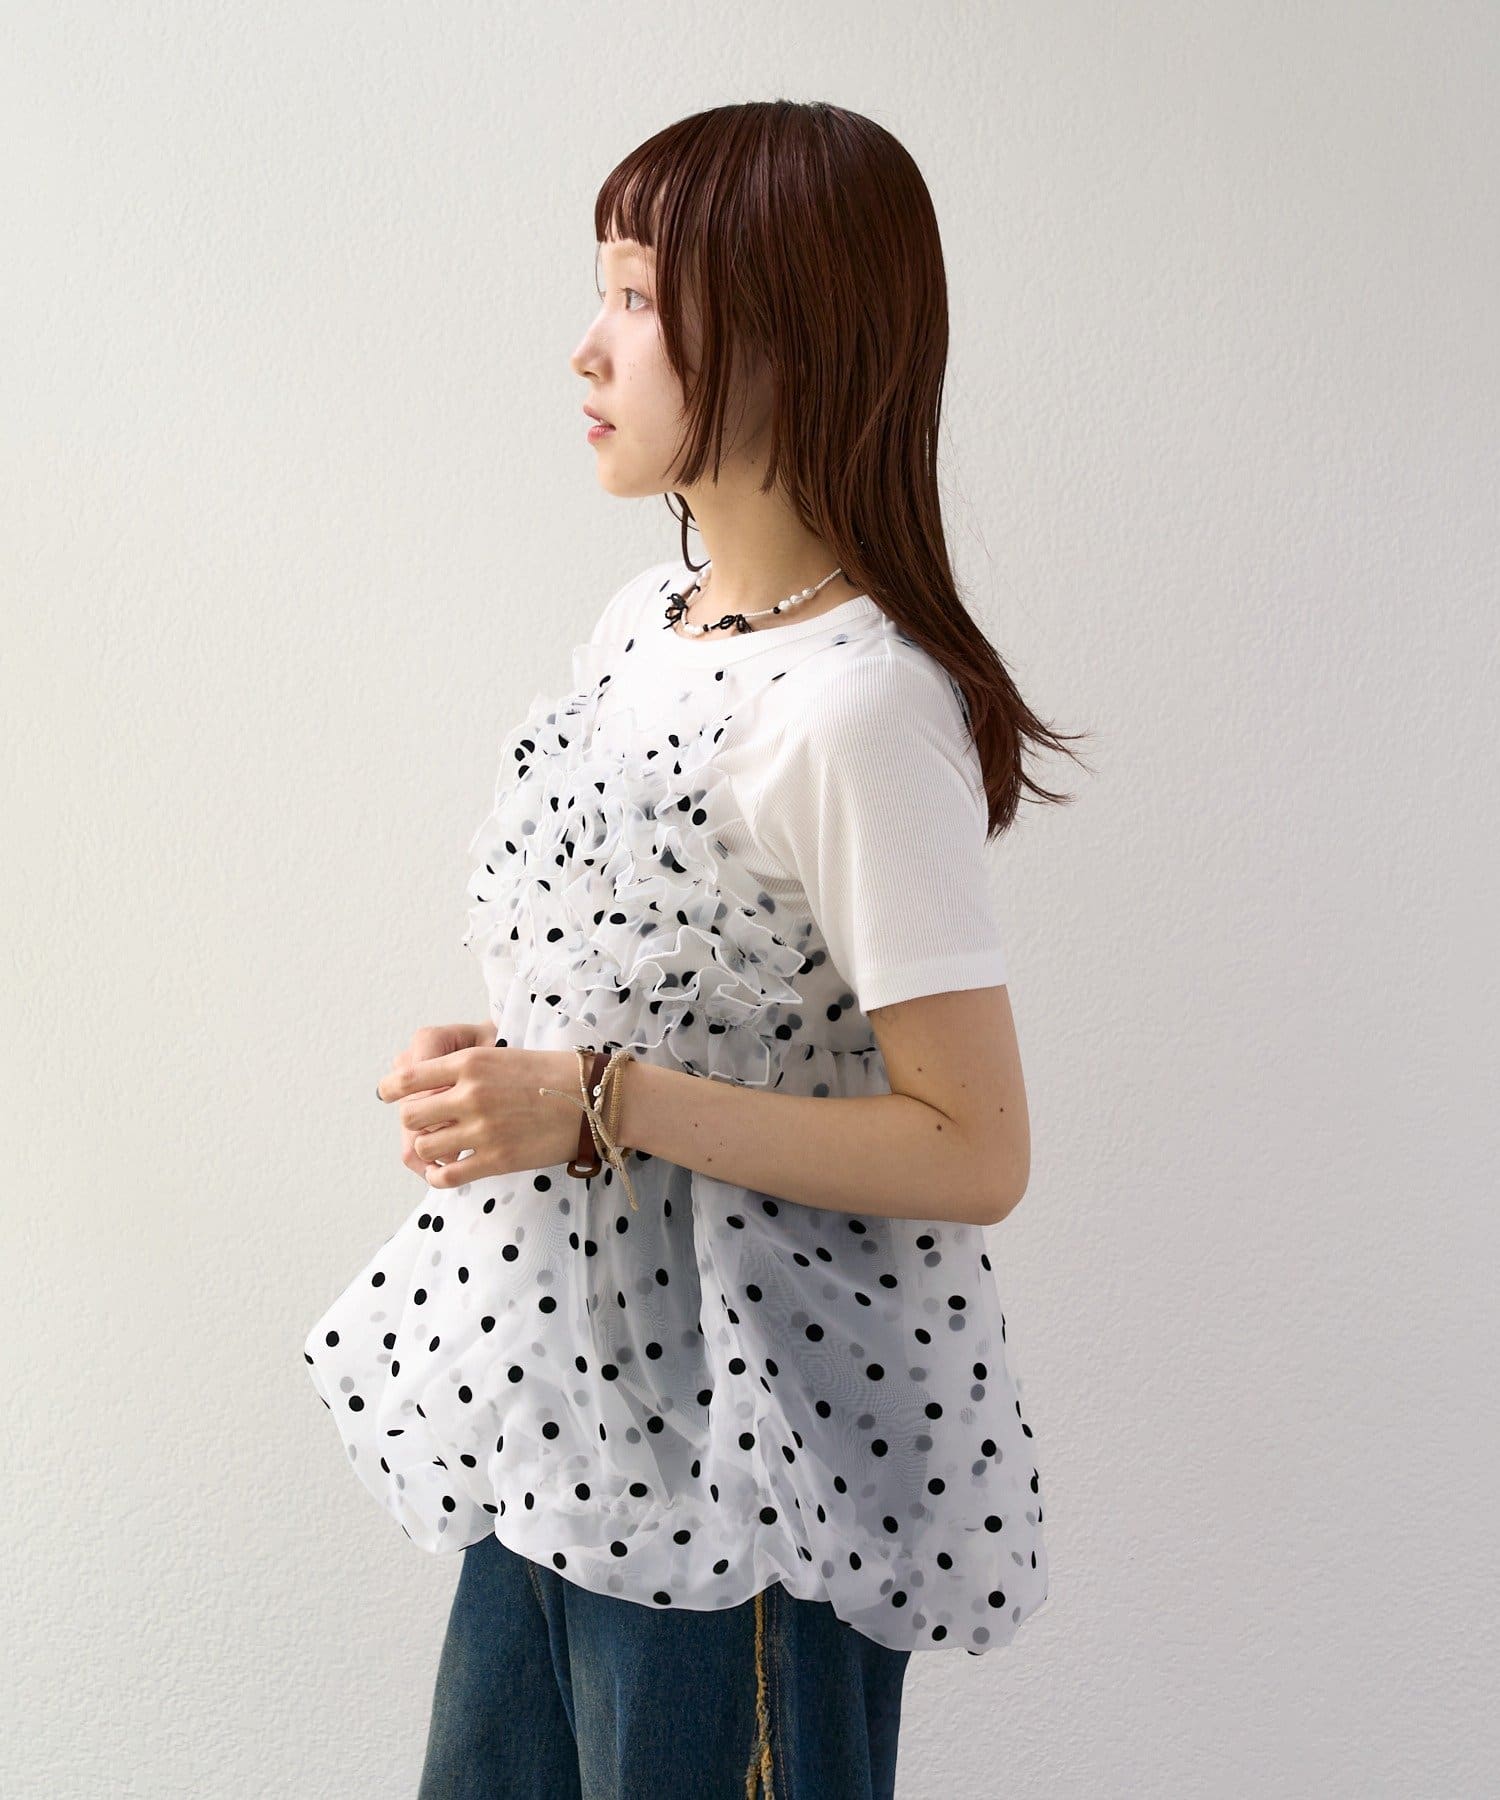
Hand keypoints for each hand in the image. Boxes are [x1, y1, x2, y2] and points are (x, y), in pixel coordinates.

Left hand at [377, 1046, 585, 1187]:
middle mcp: (470, 1094)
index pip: (406, 1078)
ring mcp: (482, 1129)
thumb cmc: (552, 1073)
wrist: (594, 1099)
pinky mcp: (496, 1159)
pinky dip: (440, 1175)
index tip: (390, 1096)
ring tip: (444, 1146)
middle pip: (409, 1116)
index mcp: (470, 1062)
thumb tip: (428, 1083)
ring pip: (424, 1147)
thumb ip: (464, 1068)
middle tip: (429, 1124)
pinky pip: (446, 1175)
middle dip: (414, 1122)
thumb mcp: (502, 1055)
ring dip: (429, 1149)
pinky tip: (449, 1169)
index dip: (391, 1090)